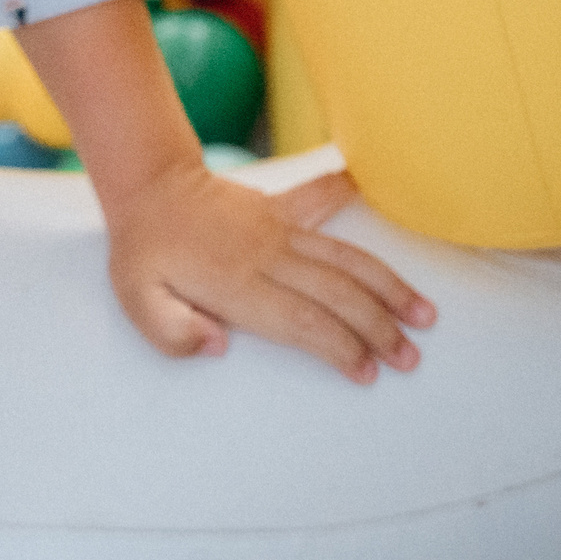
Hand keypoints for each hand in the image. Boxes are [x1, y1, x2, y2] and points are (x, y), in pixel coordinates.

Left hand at [104, 164, 434, 382]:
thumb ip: (171, 331)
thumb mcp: (136, 300)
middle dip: (378, 328)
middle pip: (336, 294)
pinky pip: (320, 199)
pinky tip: (373, 188)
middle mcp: (267, 255)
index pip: (302, 321)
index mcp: (236, 283)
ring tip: (424, 314)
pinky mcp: (280, 208)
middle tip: (410, 358)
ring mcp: (278, 228)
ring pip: (345, 257)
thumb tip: (219, 346)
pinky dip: (346, 192)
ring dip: (387, 285)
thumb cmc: (144, 252)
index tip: (368, 372)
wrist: (148, 187)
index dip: (339, 348)